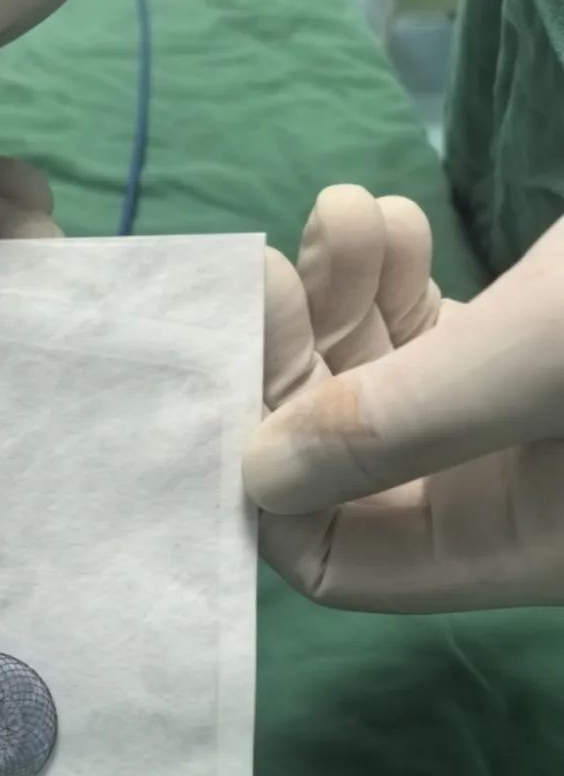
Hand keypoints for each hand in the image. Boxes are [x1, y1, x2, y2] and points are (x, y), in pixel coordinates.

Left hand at [243, 185, 563, 612]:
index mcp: (512, 545)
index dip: (269, 482)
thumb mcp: (542, 366)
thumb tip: (253, 478)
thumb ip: (395, 426)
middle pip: (335, 461)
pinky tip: (380, 218)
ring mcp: (511, 421)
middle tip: (271, 270)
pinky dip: (382, 276)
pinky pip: (417, 332)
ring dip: (337, 300)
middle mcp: (503, 498)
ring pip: (371, 383)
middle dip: (296, 363)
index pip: (337, 559)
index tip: (242, 369)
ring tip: (349, 217)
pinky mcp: (524, 345)